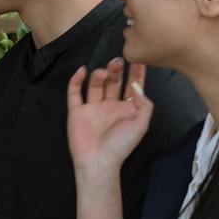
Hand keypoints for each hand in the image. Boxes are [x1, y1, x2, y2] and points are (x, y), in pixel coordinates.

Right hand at [66, 58, 151, 175]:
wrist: (99, 161)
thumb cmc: (121, 145)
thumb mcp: (141, 124)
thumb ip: (144, 104)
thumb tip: (136, 86)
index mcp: (126, 108)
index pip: (132, 85)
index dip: (136, 72)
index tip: (139, 58)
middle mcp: (109, 105)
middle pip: (113, 81)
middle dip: (116, 70)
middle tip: (118, 60)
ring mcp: (92, 108)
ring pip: (95, 85)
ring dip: (99, 74)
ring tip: (102, 73)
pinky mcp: (76, 111)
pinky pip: (74, 93)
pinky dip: (76, 81)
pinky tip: (82, 71)